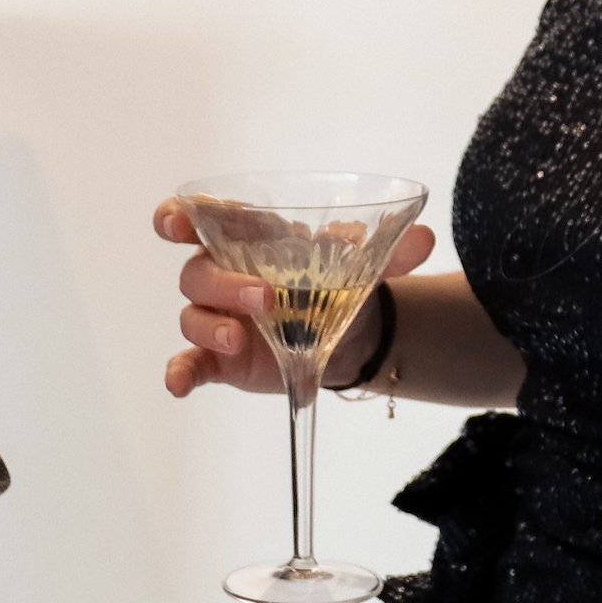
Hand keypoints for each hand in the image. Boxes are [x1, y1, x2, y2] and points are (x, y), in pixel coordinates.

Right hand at [155, 196, 436, 396]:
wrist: (352, 335)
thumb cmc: (338, 286)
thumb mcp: (363, 267)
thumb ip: (388, 252)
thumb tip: (423, 238)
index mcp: (249, 242)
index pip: (202, 220)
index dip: (180, 217)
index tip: (178, 224)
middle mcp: (223, 276)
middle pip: (197, 272)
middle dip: (223, 282)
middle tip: (265, 298)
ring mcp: (218, 318)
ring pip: (192, 316)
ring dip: (210, 326)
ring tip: (240, 339)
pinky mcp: (217, 358)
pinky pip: (188, 362)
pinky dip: (179, 373)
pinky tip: (178, 385)